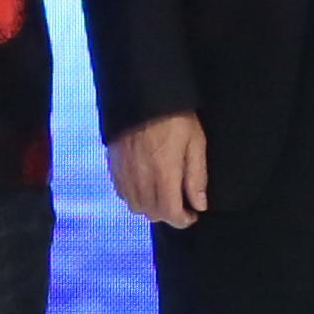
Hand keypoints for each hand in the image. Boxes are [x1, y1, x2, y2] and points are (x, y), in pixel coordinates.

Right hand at [110, 112, 210, 228]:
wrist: (144, 92)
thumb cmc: (175, 117)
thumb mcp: (196, 143)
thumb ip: (197, 177)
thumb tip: (199, 204)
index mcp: (164, 172)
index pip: (170, 212)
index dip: (183, 220)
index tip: (192, 215)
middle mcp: (141, 176)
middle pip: (151, 213)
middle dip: (168, 214)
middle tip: (180, 204)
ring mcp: (124, 171)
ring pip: (134, 205)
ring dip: (150, 206)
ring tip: (162, 194)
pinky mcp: (114, 163)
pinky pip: (121, 191)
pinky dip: (134, 195)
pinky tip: (145, 185)